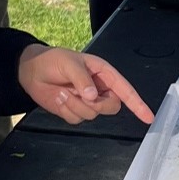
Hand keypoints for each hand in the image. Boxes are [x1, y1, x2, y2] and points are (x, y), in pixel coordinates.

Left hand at [17, 44, 153, 124]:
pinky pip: (77, 119)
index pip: (125, 90)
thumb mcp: (69, 63)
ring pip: (93, 114)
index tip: (148, 117)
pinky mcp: (74, 111)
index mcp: (103, 74)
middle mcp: (99, 89)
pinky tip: (59, 99)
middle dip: (97, 105)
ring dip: (76, 105)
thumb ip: (82, 79)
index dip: (138, 104)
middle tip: (82, 96)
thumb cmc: (53, 60)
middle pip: (112, 106)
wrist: (30, 71)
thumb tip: (93, 96)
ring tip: (62, 92)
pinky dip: (67, 110)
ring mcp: (87, 101)